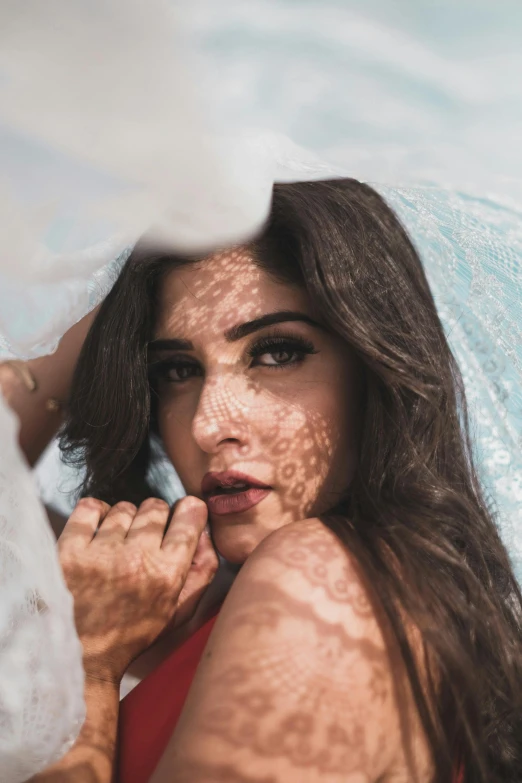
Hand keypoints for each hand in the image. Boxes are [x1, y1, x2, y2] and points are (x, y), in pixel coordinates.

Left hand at [58, 495, 217, 683]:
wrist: (78, 657)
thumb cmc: (131, 634)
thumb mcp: (179, 612)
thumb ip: (202, 570)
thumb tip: (204, 532)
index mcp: (167, 574)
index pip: (189, 515)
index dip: (189, 512)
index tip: (183, 515)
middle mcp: (137, 558)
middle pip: (156, 507)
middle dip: (155, 519)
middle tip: (145, 539)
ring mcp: (101, 552)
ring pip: (124, 508)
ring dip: (124, 521)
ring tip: (118, 545)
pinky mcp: (70, 549)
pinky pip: (90, 507)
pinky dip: (96, 513)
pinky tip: (97, 532)